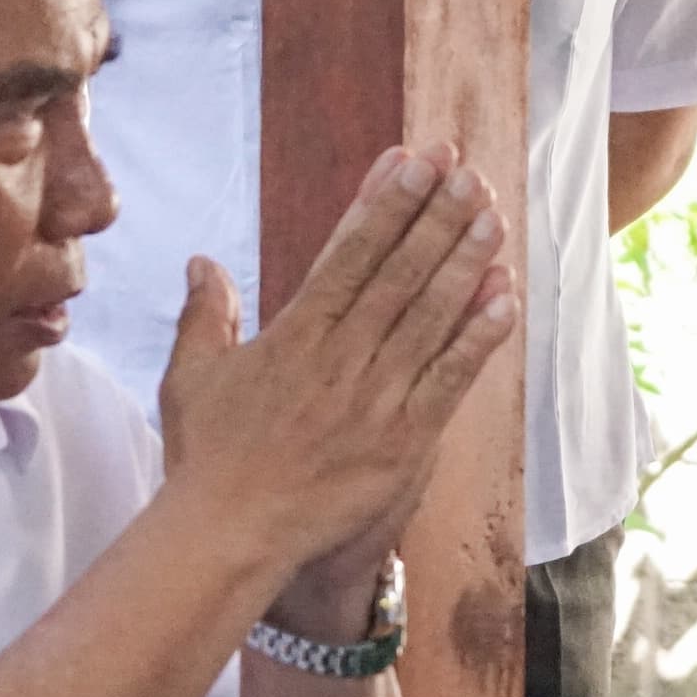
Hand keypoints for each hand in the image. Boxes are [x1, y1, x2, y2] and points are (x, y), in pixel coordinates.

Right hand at [156, 145, 517, 579]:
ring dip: (465, 262)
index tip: (411, 161)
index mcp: (294, 334)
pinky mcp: (403, 441)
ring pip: (429, 316)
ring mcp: (374, 398)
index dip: (383, 203)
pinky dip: (478, 338)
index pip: (348, 253)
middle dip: (434, 215)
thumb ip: (205, 315)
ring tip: (492, 215)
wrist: (230, 535)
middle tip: (465, 170)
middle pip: (398, 271)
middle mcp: (339, 357)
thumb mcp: (191, 379)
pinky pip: (449, 380)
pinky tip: (505, 299)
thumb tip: (203, 262)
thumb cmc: (207, 460)